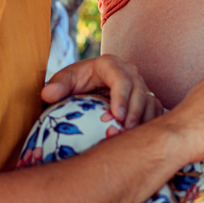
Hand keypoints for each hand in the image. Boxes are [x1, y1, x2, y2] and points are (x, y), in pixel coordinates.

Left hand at [41, 55, 162, 129]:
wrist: (84, 87)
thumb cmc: (73, 84)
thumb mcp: (63, 81)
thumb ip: (56, 85)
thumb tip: (47, 94)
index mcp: (110, 64)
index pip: (121, 78)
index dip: (121, 96)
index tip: (117, 116)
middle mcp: (129, 72)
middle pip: (139, 89)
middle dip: (135, 110)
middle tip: (127, 130)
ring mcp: (139, 85)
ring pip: (150, 100)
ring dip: (145, 118)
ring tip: (135, 137)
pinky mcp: (145, 98)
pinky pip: (155, 109)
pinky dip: (151, 122)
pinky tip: (142, 138)